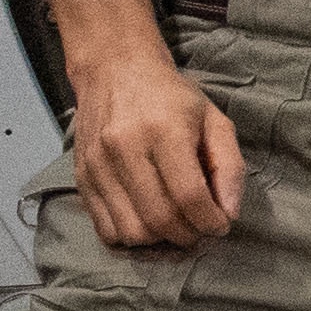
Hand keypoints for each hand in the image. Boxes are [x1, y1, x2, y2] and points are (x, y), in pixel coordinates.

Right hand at [67, 47, 245, 248]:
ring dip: (160, 241)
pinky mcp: (82, 178)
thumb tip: (229, 214)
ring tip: (174, 225)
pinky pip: (105, 229)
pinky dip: (131, 237)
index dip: (210, 221)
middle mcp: (125, 147)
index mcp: (163, 129)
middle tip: (199, 229)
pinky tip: (147, 221)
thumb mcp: (213, 119)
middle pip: (160, 218)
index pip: (189, 195)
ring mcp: (98, 165)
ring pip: (132, 231)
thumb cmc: (170, 97)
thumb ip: (229, 166)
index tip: (220, 225)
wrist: (114, 69)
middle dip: (188, 236)